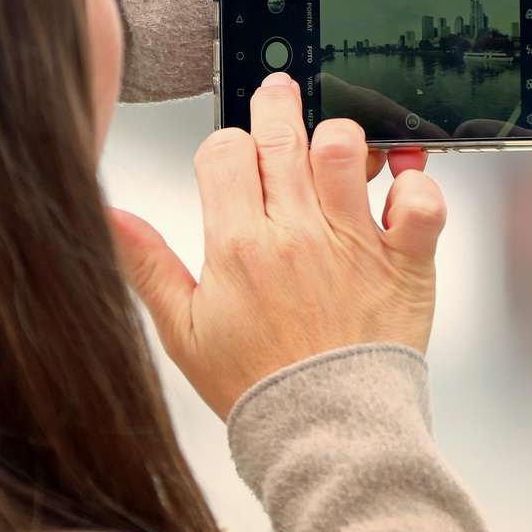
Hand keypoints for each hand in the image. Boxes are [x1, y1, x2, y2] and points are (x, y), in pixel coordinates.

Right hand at [111, 72, 445, 418]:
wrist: (325, 435)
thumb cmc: (258, 387)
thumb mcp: (183, 332)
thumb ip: (148, 266)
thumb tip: (110, 216)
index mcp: (238, 246)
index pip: (223, 151)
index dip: (226, 144)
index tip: (233, 156)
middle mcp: (296, 235)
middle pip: (281, 134)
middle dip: (276, 105)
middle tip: (279, 96)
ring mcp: (353, 244)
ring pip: (344, 149)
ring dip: (339, 137)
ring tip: (334, 149)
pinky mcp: (404, 262)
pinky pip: (421, 200)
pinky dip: (416, 182)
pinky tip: (399, 183)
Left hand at [192, 0, 429, 179]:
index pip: (405, 4)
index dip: (428, 34)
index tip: (443, 63)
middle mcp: (332, 13)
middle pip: (380, 60)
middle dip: (393, 95)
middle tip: (406, 124)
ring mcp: (305, 47)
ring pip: (342, 89)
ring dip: (352, 116)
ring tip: (362, 140)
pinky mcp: (277, 76)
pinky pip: (301, 103)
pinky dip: (310, 121)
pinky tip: (316, 138)